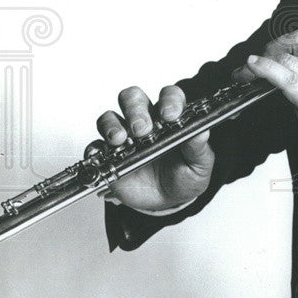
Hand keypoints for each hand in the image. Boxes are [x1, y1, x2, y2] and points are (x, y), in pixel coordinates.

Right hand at [93, 85, 214, 211]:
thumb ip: (199, 148)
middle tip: (141, 128)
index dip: (169, 100)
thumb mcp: (199, 166)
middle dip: (135, 109)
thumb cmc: (185, 176)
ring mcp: (125, 137)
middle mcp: (146, 121)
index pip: (169, 96)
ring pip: (110, 117)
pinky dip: (95, 149)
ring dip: (112, 125)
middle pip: (134, 98)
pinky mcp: (109, 156)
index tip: (170, 115)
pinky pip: (96, 147)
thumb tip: (202, 132)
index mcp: (171, 118)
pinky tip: (102, 155)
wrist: (169, 201)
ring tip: (120, 140)